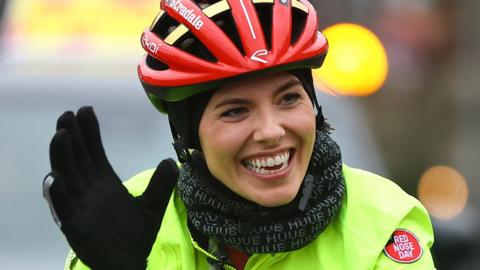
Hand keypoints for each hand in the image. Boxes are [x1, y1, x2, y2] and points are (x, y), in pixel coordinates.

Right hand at [43, 106, 177, 269]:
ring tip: (61, 135)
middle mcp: (89, 190)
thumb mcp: (153, 206)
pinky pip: (63, 208)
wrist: (130, 262)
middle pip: (78, 159)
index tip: (86, 110)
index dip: (89, 132)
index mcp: (105, 183)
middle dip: (73, 137)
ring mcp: (79, 206)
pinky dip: (58, 194)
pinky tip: (54, 178)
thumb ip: (161, 185)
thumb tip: (170, 162)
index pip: (95, 152)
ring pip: (67, 177)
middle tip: (68, 114)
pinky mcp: (75, 226)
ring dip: (62, 156)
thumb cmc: (136, 235)